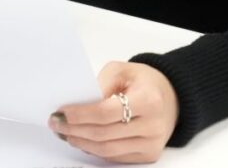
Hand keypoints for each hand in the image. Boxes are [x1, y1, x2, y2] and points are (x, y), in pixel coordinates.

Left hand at [48, 61, 178, 163]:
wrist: (170, 96)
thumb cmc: (143, 81)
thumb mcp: (122, 69)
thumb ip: (100, 83)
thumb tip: (80, 104)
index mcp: (148, 99)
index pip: (106, 112)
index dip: (80, 114)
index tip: (61, 112)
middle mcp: (153, 125)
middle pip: (104, 134)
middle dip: (75, 130)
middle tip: (56, 124)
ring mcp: (152, 143)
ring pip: (108, 150)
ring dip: (82, 143)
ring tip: (66, 134)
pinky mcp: (149, 155)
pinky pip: (116, 157)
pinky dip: (95, 150)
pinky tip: (83, 141)